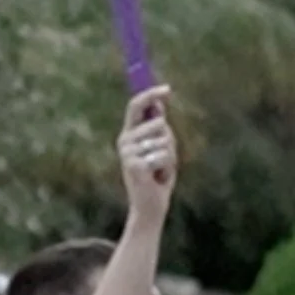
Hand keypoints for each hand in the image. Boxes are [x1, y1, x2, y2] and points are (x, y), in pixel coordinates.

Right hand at [117, 85, 177, 221]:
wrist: (150, 206)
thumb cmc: (157, 176)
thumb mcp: (160, 148)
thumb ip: (159, 129)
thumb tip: (159, 105)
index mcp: (128, 134)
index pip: (135, 106)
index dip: (150, 94)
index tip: (167, 89)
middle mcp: (124, 141)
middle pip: (159, 123)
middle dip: (169, 140)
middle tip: (163, 159)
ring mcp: (127, 154)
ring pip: (164, 140)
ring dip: (170, 156)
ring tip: (160, 170)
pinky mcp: (134, 166)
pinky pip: (163, 156)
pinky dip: (167, 167)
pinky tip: (158, 178)